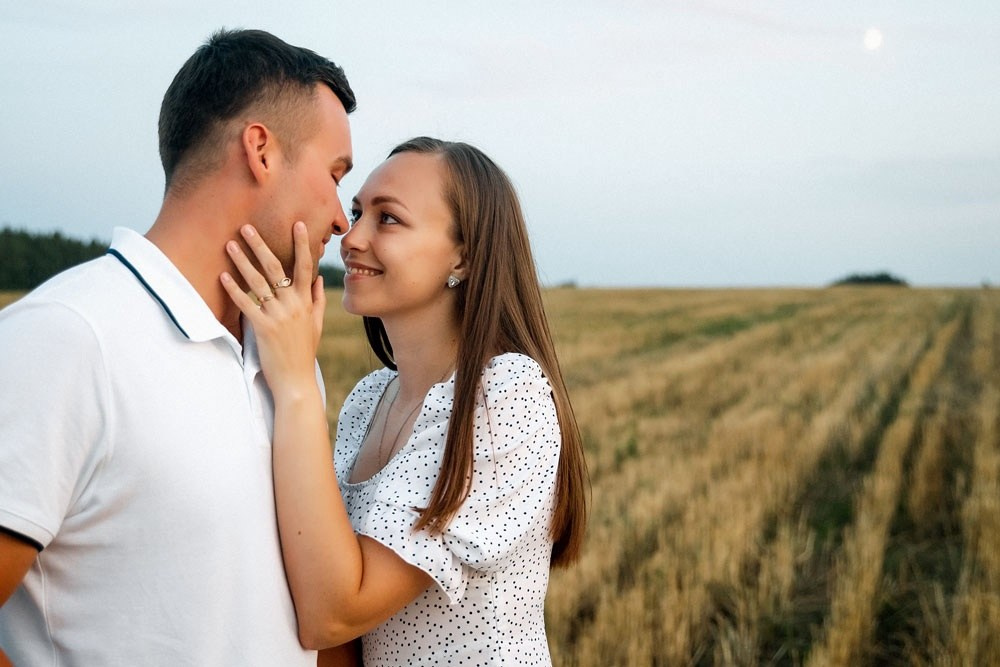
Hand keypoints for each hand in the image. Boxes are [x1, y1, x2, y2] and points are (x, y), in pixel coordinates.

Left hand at [220, 222, 326, 395]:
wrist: (296, 380)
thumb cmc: (304, 352)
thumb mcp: (316, 324)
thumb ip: (317, 299)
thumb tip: (318, 278)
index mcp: (305, 301)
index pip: (305, 266)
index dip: (302, 244)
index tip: (298, 224)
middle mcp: (293, 305)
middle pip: (276, 268)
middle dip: (261, 245)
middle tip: (247, 227)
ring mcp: (278, 315)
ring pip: (258, 282)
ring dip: (242, 261)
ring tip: (230, 244)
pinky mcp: (263, 328)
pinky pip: (246, 304)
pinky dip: (234, 289)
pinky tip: (223, 275)